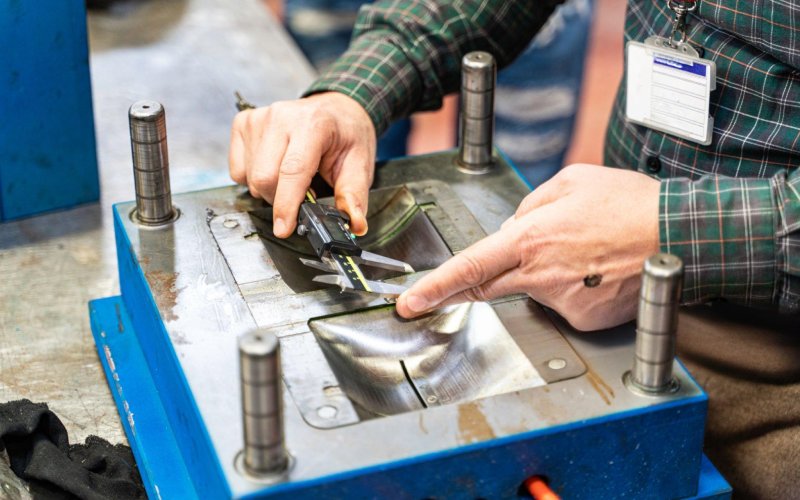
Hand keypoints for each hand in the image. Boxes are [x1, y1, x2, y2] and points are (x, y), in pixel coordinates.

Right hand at [229, 92, 376, 236]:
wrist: (335, 108)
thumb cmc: (346, 135)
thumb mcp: (359, 163)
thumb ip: (354, 195)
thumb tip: (356, 224)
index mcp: (314, 124)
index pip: (293, 170)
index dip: (286, 205)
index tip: (284, 228)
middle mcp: (282, 116)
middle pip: (265, 177)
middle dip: (280, 200)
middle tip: (301, 196)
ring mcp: (259, 118)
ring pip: (250, 177)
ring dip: (268, 190)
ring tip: (290, 179)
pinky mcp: (244, 123)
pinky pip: (238, 170)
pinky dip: (253, 179)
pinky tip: (274, 168)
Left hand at [396, 164, 660, 330]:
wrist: (682, 235)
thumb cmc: (629, 203)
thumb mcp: (569, 181)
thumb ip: (529, 205)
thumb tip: (512, 227)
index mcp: (529, 239)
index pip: (468, 268)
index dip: (433, 288)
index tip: (409, 303)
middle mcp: (540, 276)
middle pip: (488, 288)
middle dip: (473, 284)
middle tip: (489, 271)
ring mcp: (564, 303)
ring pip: (533, 291)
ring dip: (544, 274)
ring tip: (585, 253)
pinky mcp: (586, 321)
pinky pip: (565, 305)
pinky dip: (573, 290)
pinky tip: (598, 272)